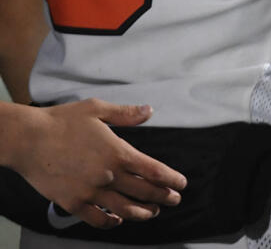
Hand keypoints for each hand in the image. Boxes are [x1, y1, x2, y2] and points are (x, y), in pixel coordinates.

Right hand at [9, 99, 185, 228]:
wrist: (28, 139)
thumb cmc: (61, 122)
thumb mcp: (97, 109)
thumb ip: (126, 113)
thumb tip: (149, 111)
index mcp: (118, 152)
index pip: (154, 171)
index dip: (171, 179)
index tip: (181, 184)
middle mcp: (108, 175)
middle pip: (144, 191)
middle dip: (163, 197)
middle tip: (174, 200)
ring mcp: (90, 192)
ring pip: (124, 209)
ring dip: (142, 212)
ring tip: (152, 212)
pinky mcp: (72, 203)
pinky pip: (96, 219)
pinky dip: (110, 222)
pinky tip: (117, 220)